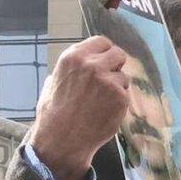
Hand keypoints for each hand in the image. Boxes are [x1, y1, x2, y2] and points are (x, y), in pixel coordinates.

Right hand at [28, 36, 131, 179]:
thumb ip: (71, 69)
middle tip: (110, 81)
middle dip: (116, 66)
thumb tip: (80, 64)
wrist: (63, 138)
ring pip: (124, 77)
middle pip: (118, 54)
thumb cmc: (55, 114)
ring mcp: (107, 80)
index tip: (105, 63)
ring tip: (101, 102)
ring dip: (118, 88)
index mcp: (73, 57)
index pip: (101, 42)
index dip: (106, 53)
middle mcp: (91, 64)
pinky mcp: (120, 97)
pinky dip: (120, 103)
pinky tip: (106, 111)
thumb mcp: (54, 82)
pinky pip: (126, 94)